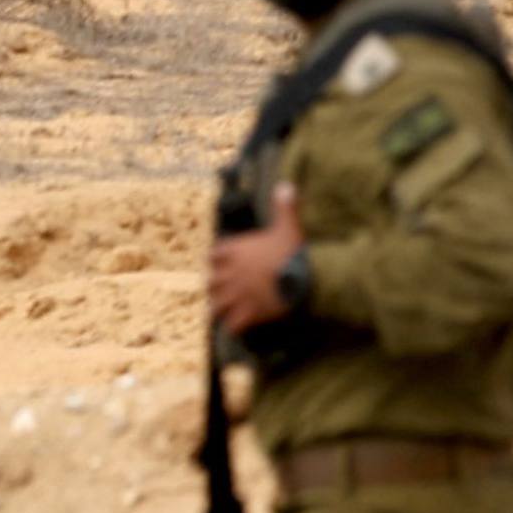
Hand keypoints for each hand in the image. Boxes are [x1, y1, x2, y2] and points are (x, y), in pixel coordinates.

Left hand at [206, 184, 306, 335]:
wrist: (302, 278)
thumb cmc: (292, 250)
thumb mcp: (287, 225)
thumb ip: (284, 206)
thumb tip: (286, 185)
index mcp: (235, 251)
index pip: (214, 256)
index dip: (218, 260)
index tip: (222, 263)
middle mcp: (229, 274)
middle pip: (210, 283)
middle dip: (216, 287)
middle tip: (222, 291)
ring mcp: (236, 296)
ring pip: (216, 306)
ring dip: (220, 309)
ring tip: (225, 313)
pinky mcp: (246, 314)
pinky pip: (232, 326)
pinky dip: (235, 327)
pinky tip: (240, 328)